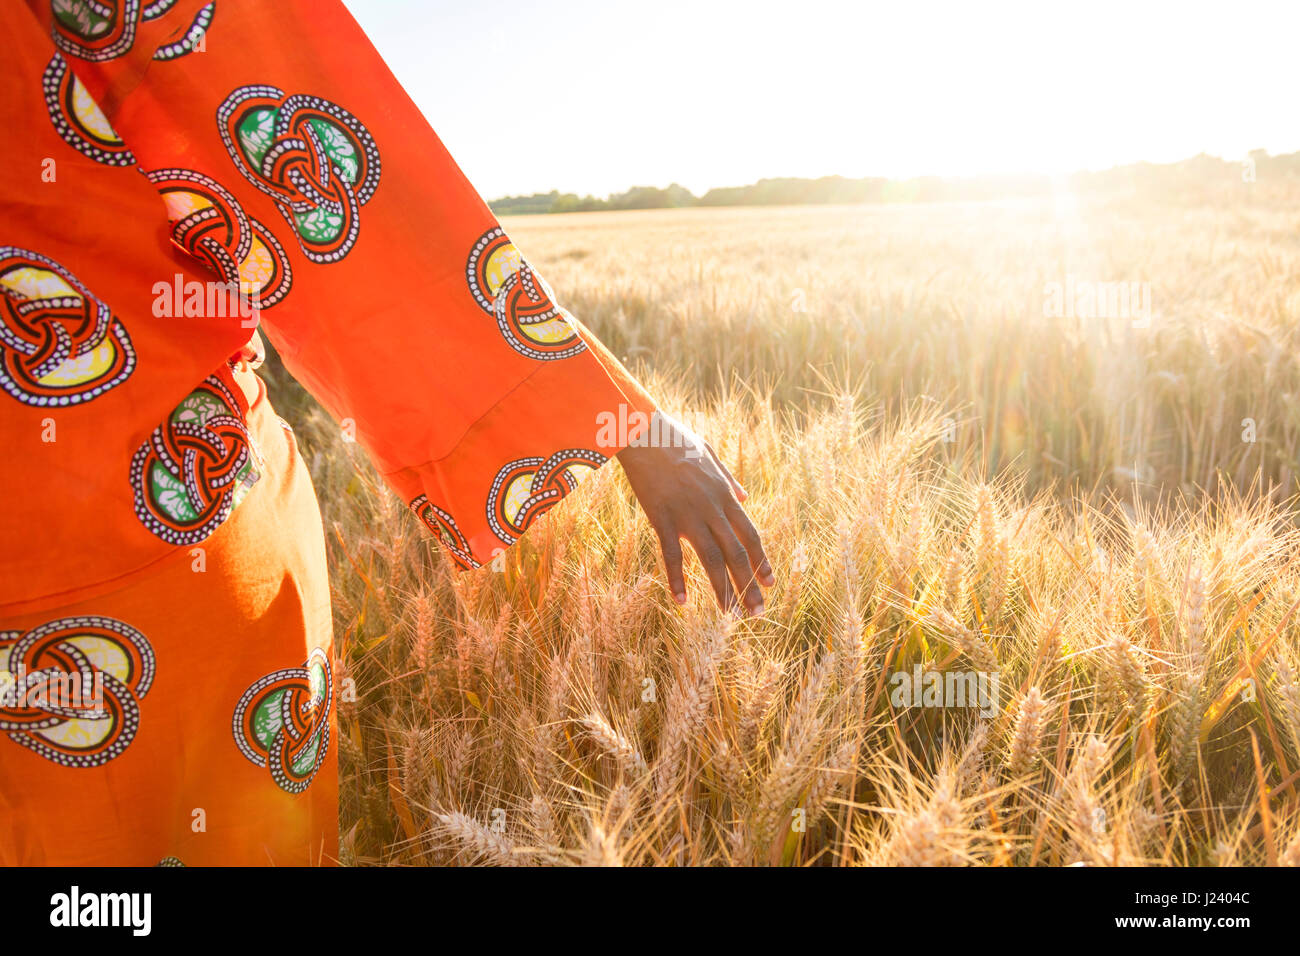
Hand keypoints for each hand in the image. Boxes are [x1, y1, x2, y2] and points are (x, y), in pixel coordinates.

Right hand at [617, 411, 773, 615]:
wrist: (644, 432)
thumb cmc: (675, 440)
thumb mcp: (710, 455)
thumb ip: (729, 479)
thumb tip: (745, 496)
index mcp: (724, 495)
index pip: (750, 535)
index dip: (761, 561)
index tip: (770, 583)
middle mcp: (712, 508)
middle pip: (737, 553)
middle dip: (749, 585)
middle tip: (757, 612)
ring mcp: (687, 514)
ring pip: (711, 559)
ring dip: (723, 589)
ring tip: (729, 614)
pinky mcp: (661, 517)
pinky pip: (672, 555)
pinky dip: (677, 580)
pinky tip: (682, 601)